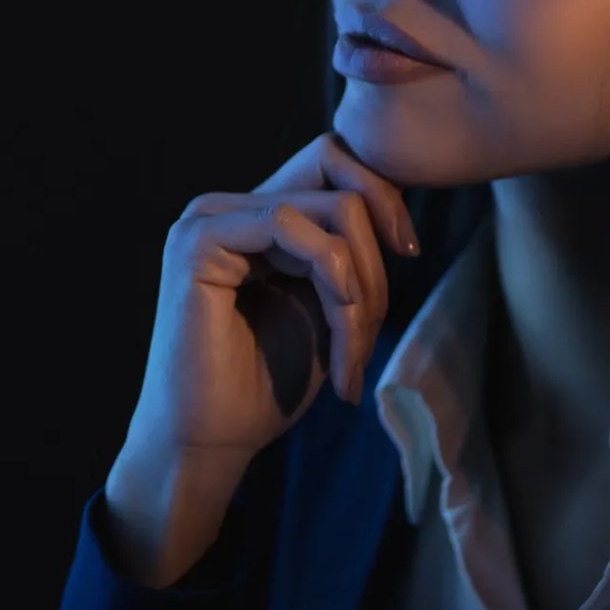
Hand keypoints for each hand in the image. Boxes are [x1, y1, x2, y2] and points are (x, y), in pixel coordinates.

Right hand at [103, 132, 418, 585]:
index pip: (335, 165)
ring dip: (362, 289)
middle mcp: (229, 207)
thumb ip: (350, 257)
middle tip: (368, 337)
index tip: (410, 252)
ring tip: (352, 357)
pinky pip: (288, 225)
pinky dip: (335, 282)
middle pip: (342, 181)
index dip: (384, 197)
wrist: (210, 445)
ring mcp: (210, 218)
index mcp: (255, 218)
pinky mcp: (199, 240)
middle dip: (378, 261)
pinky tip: (339, 336)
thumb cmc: (264, 387)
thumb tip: (397, 208)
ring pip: (332, 208)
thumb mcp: (327, 308)